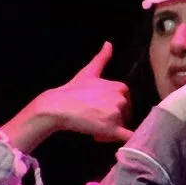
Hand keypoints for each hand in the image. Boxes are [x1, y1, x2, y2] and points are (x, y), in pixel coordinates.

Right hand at [6, 43, 133, 147]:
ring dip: (110, 130)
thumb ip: (102, 58)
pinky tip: (106, 139)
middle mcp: (121, 99)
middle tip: (95, 122)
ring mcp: (117, 114)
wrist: (59, 106)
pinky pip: (127, 138)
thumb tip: (109, 43)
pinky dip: (122, 141)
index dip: (114, 106)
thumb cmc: (72, 89)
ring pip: (123, 126)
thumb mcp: (89, 72)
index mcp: (118, 86)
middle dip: (113, 119)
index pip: (125, 100)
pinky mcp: (112, 129)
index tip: (100, 110)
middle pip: (125, 113)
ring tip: (93, 130)